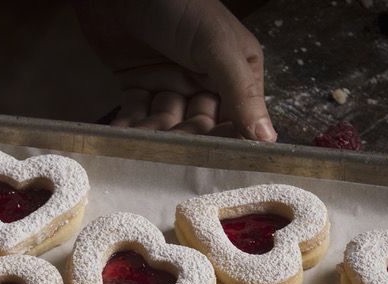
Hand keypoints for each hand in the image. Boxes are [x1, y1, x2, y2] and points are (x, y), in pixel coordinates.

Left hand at [75, 0, 275, 140]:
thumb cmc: (177, 4)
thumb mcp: (216, 45)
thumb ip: (241, 91)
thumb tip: (268, 137)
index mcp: (236, 70)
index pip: (238, 118)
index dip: (226, 141)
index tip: (216, 164)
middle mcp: (205, 80)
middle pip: (199, 126)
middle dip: (184, 138)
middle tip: (172, 151)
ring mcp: (170, 82)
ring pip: (166, 123)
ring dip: (153, 134)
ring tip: (141, 142)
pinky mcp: (138, 84)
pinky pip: (136, 113)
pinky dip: (128, 126)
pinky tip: (119, 137)